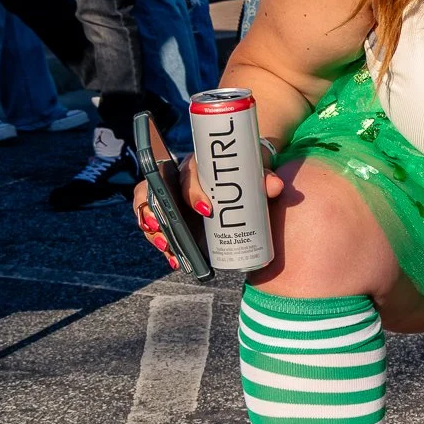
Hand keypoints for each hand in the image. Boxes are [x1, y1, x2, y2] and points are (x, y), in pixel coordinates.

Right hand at [131, 149, 283, 270]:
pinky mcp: (169, 216)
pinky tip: (172, 258)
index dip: (194, 193)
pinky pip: (155, 227)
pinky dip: (159, 242)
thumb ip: (265, 178)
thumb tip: (275, 187)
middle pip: (154, 189)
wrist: (236, 180)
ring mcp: (168, 198)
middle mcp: (175, 179)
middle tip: (168, 230)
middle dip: (156, 210)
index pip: (188, 175)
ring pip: (148, 208)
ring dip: (153, 229)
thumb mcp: (252, 174)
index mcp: (195, 165)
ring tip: (167, 247)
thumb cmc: (241, 175)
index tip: (208, 210)